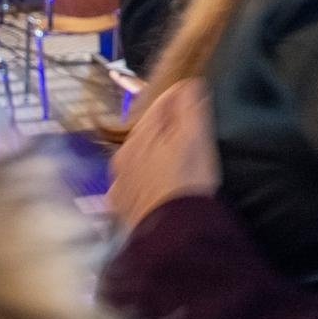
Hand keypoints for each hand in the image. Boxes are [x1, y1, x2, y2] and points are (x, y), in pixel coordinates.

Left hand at [108, 79, 219, 230]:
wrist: (172, 235)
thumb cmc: (188, 182)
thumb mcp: (195, 138)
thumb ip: (190, 106)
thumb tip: (187, 83)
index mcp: (141, 134)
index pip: (162, 102)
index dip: (181, 97)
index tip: (197, 98)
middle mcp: (123, 154)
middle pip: (146, 129)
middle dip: (165, 126)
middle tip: (188, 129)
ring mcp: (120, 182)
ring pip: (137, 156)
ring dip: (152, 153)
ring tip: (173, 159)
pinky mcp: (122, 206)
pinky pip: (133, 184)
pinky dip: (144, 180)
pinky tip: (156, 186)